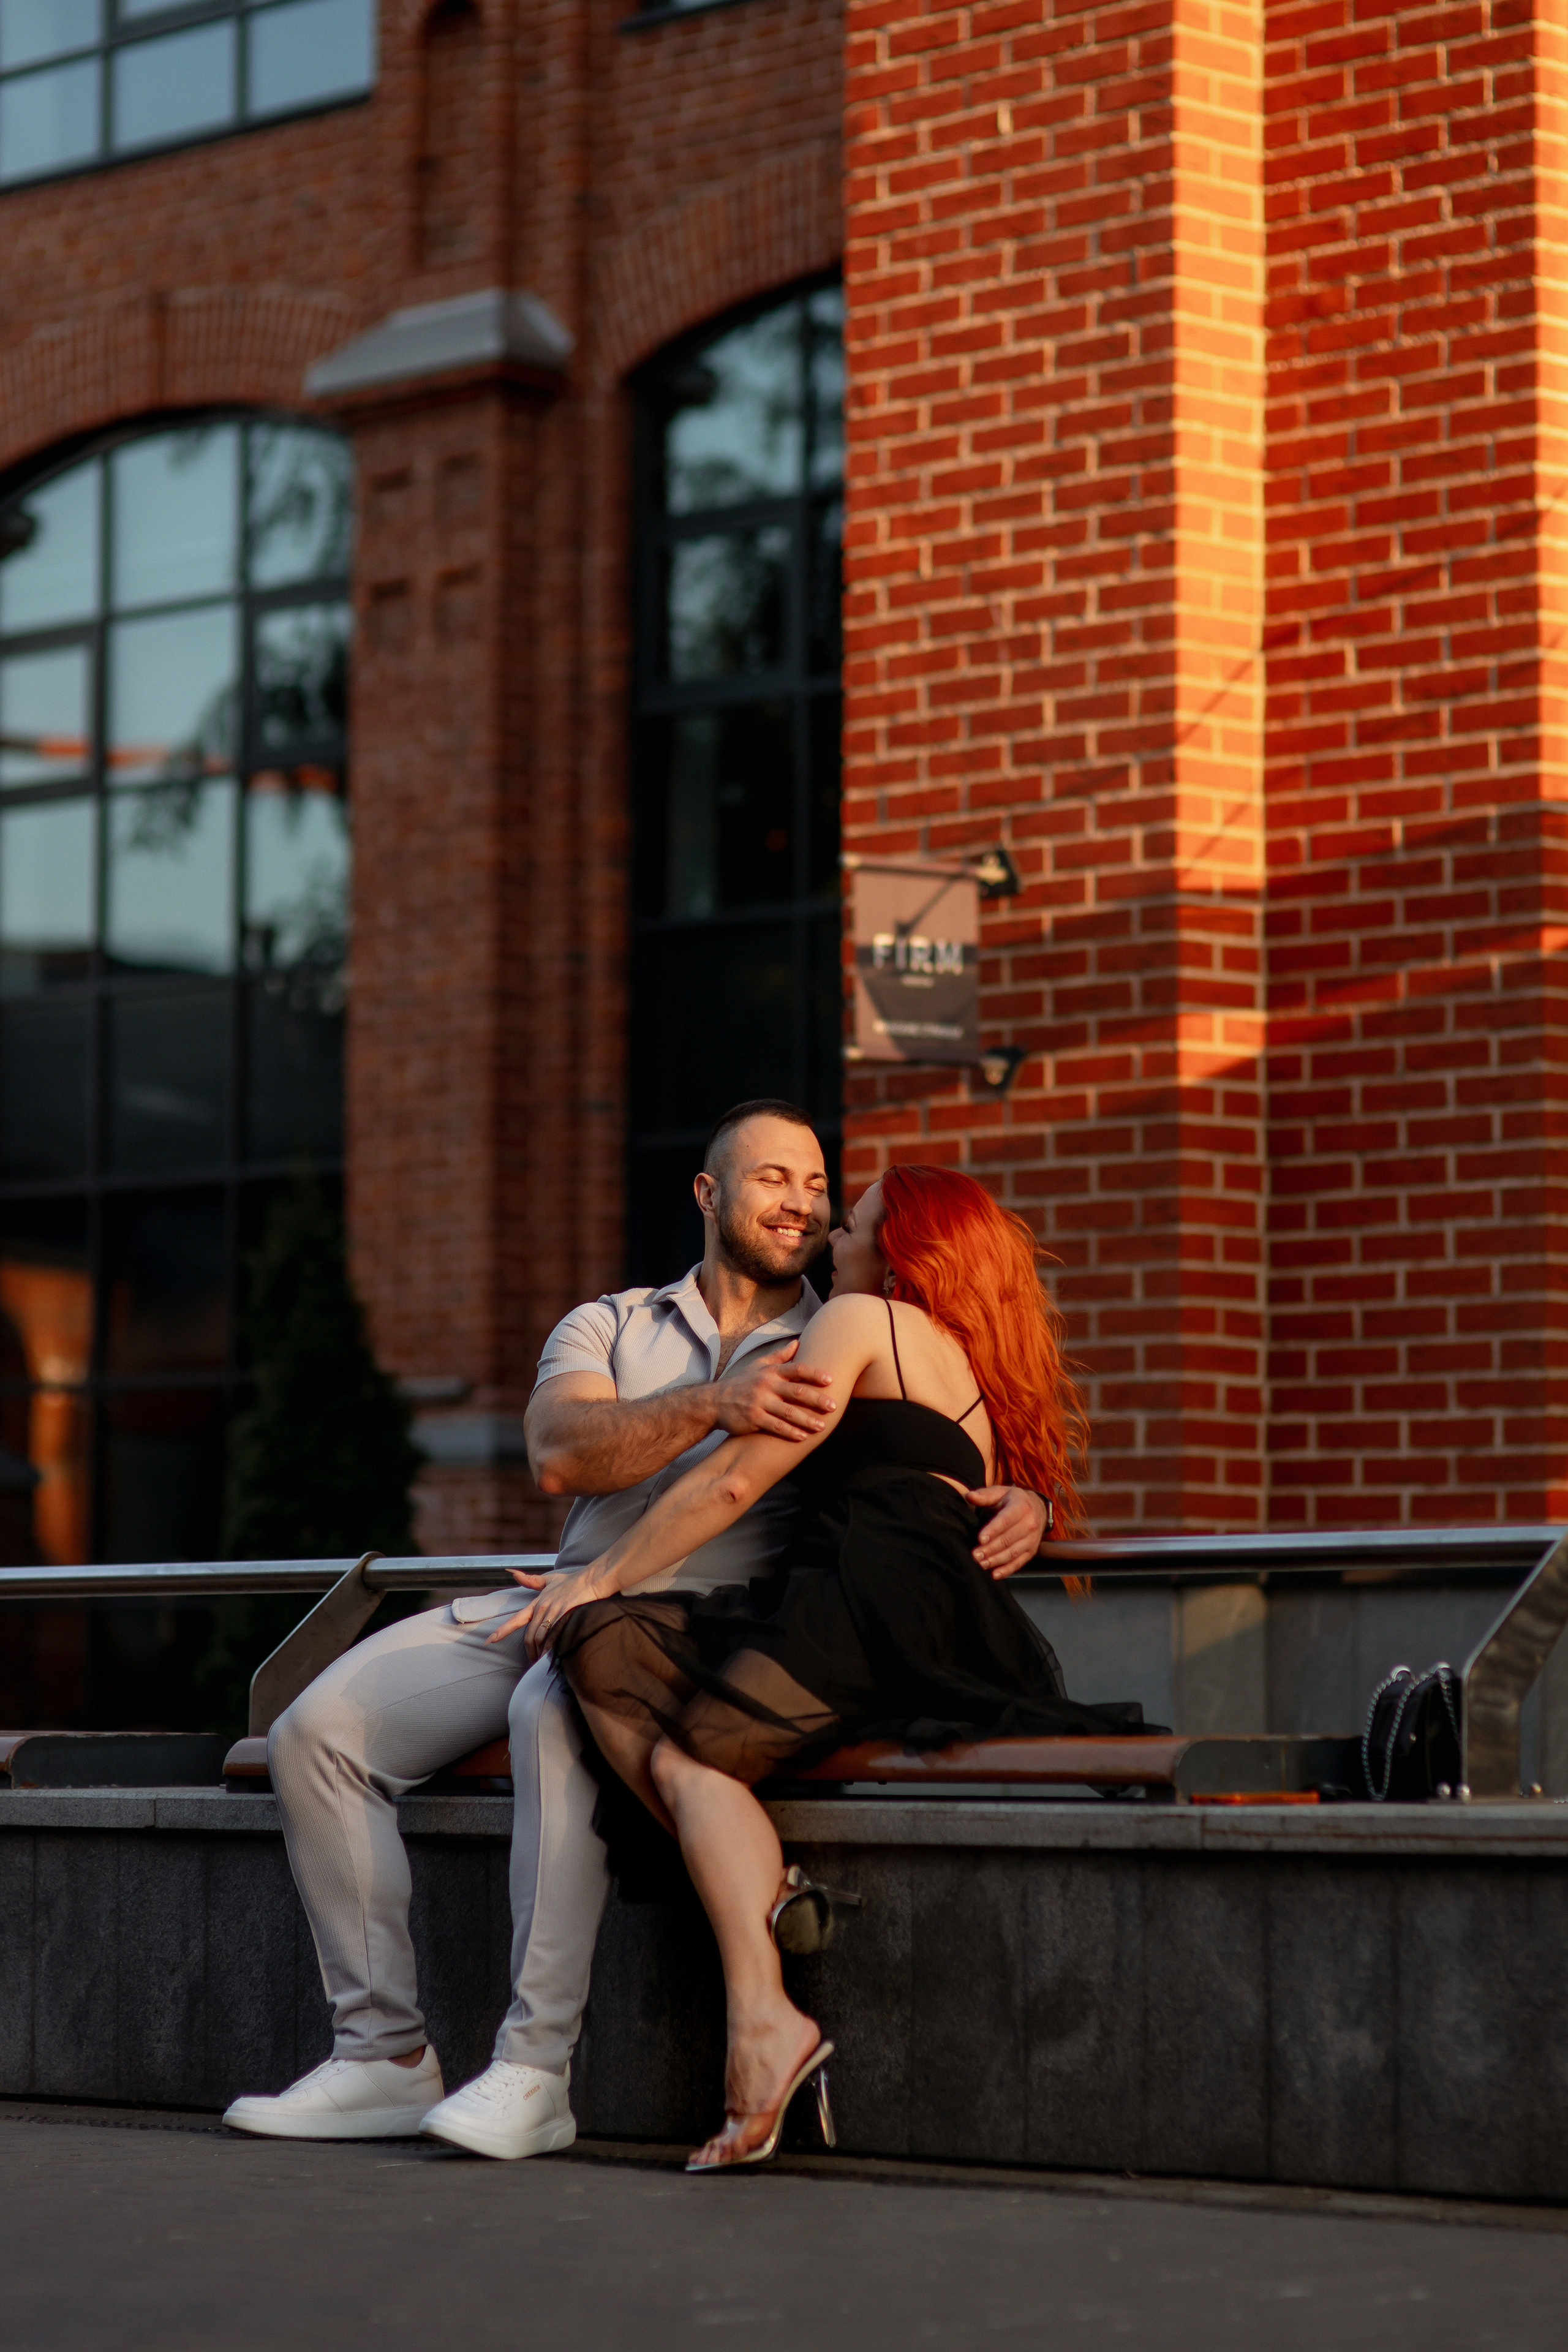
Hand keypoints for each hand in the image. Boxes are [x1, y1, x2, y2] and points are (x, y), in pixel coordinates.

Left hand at [483, 1562, 609, 1662]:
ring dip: (539, 1653)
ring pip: (540, 1638)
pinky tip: (552, 1656)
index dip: (502, 1631)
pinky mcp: (566, 1616)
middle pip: (529, 1636)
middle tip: (532, 1664)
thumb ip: (531, 1580)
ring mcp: (554, 1613)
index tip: (489, 1640)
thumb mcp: (549, 1580)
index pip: (516, 1619)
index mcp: (537, 1603)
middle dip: (529, 1652)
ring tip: (542, 1664)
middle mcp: (543, 1608)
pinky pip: (554, 1637)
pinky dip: (551, 1649)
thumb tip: (512, 1572)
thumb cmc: (572, 1581)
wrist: (592, 1580)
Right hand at [708, 1341, 835, 1441]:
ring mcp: (760, 1402)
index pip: (796, 1370)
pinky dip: (790, 1432)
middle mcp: (766, 1385)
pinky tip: (803, 1437)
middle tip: (834, 1406)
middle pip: (797, 1392)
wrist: (714, 1402)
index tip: (831, 1380)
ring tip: (822, 1426)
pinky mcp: (753, 1419)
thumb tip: (798, 1342)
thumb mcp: (758, 1366)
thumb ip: (779, 1356)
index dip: (814, 1374)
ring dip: (807, 1420)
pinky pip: (776, 1426)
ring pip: (789, 1412)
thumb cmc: (740, 1383)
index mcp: (770, 1372)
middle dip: (817, 1400)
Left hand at [968, 1485, 1047, 1578]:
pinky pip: (1019, 1562)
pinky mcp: (1031, 1551)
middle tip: (975, 1555)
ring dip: (996, 1560)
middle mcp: (1030, 1524)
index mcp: (1021, 1507)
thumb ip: (984, 1495)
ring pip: (1013, 1553)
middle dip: (991, 1549)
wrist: (1037, 1508)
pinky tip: (994, 1574)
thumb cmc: (1013, 1500)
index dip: (993, 1531)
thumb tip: (969, 1496)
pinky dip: (1007, 1570)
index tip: (980, 1539)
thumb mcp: (1001, 1492)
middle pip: (1008, 1539)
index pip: (1005, 1521)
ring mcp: (1032, 1539)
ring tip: (981, 1564)